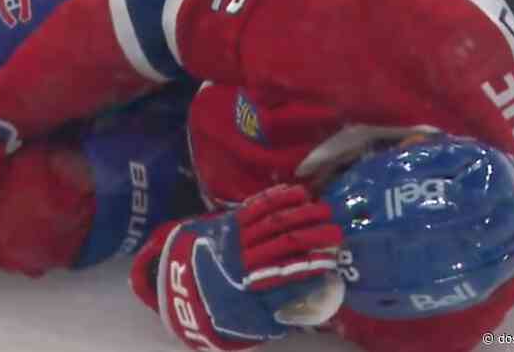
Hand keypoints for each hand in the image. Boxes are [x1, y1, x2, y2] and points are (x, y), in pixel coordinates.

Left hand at [153, 185, 343, 349]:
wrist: (176, 282)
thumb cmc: (216, 305)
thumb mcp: (243, 321)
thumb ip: (272, 313)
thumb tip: (301, 302)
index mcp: (246, 285)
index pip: (284, 272)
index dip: (309, 265)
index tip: (331, 259)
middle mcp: (242, 257)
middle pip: (282, 242)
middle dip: (312, 236)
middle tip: (337, 232)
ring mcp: (236, 236)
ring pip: (271, 221)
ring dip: (299, 214)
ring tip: (323, 209)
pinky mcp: (229, 220)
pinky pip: (256, 206)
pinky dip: (277, 198)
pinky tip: (296, 192)